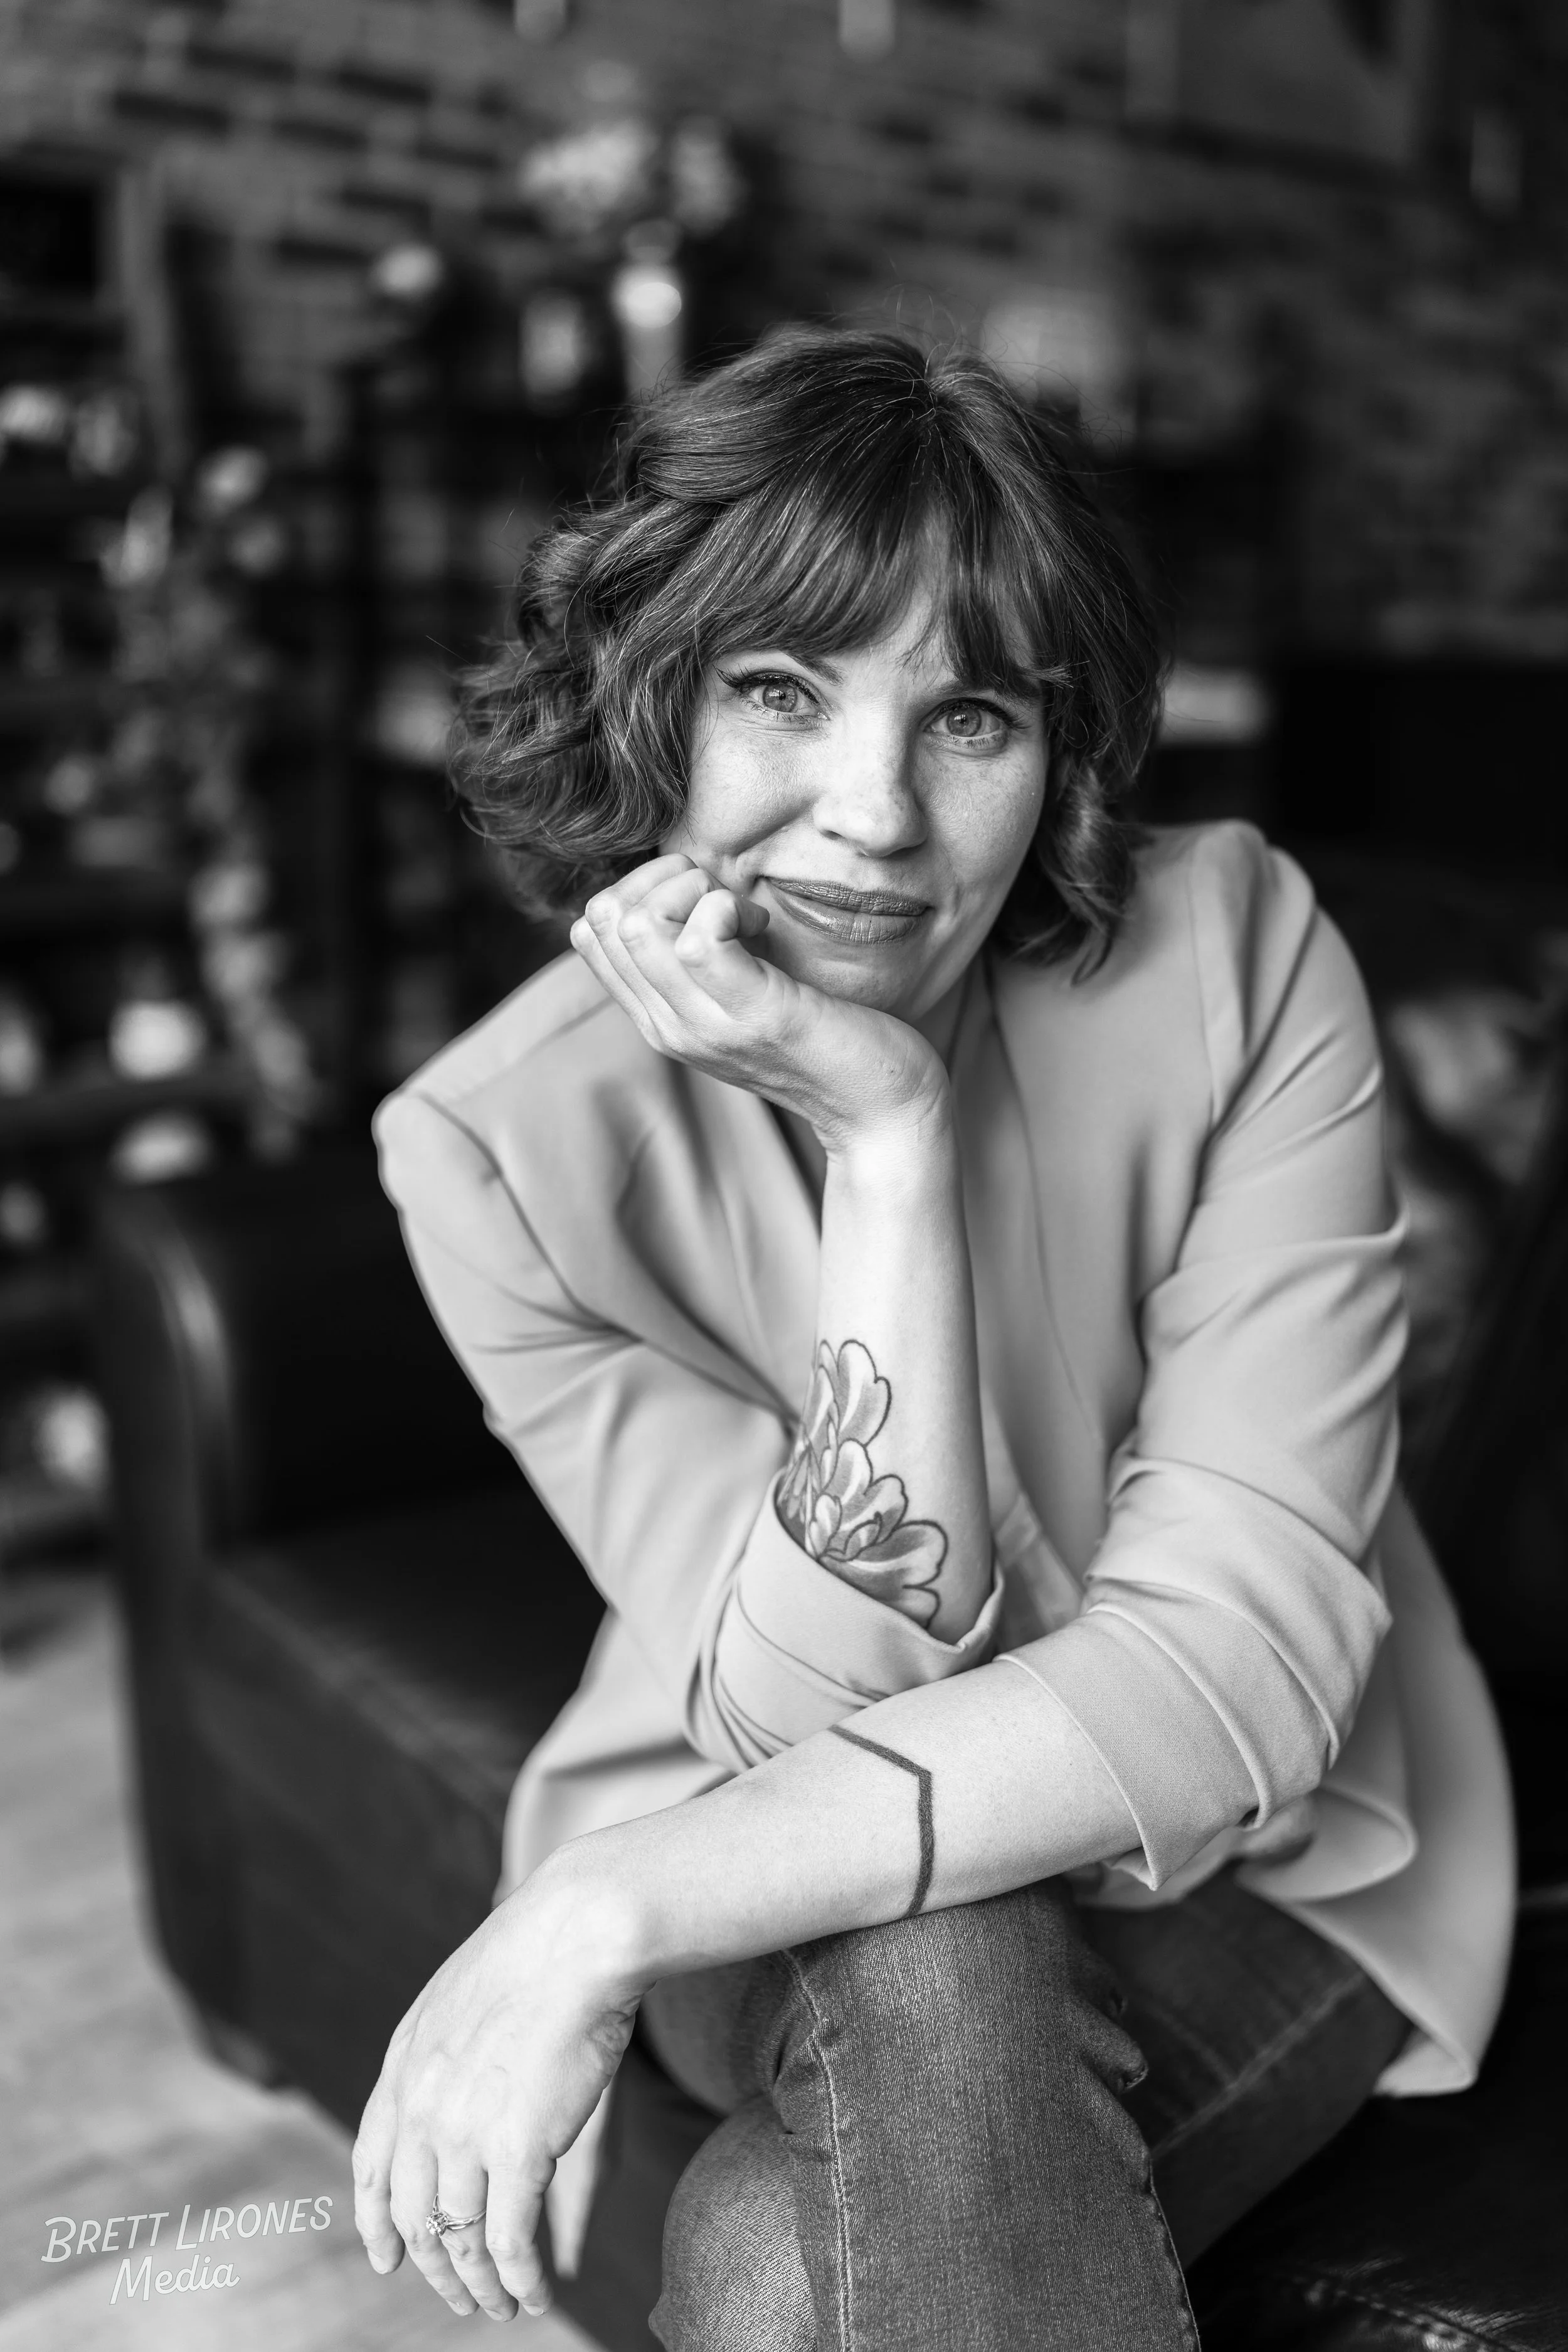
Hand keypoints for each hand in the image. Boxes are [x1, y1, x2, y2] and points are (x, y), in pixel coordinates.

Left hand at [353, 1865, 641, 2322]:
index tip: (387, 2258)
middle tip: (460, 2296)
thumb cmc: (536, 1956)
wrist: (577, 1934)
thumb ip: (446, 2062)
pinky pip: (507, 2243)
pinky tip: (535, 2295)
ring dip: (479, 2287)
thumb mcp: (460, 2004)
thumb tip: (457, 2118)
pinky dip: (519, 2280)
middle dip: (434, 2268)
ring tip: (500, 2306)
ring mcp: (465, 2134)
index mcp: (402, 2067)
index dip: (376, 2221)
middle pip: (412, 2216)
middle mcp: (421, 2109)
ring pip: (459, 2241)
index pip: (370, 2165)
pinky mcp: (518, 2152)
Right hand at [571, 855, 947, 1153]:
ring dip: (696, 889)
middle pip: (605, 919)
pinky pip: (701, 939)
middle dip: (664, 878)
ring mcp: (708, 1026)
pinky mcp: (756, 1016)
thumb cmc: (823, 1039)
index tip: (701, 900)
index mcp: (660, 1020)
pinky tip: (761, 924)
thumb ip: (700, 963)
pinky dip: (728, 908)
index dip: (640, 888)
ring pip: (641, 925)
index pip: (589, 933)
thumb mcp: (740, 1000)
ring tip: (744, 913)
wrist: (880, 1110)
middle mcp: (670, 1027)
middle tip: (724, 898)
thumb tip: (683, 889)